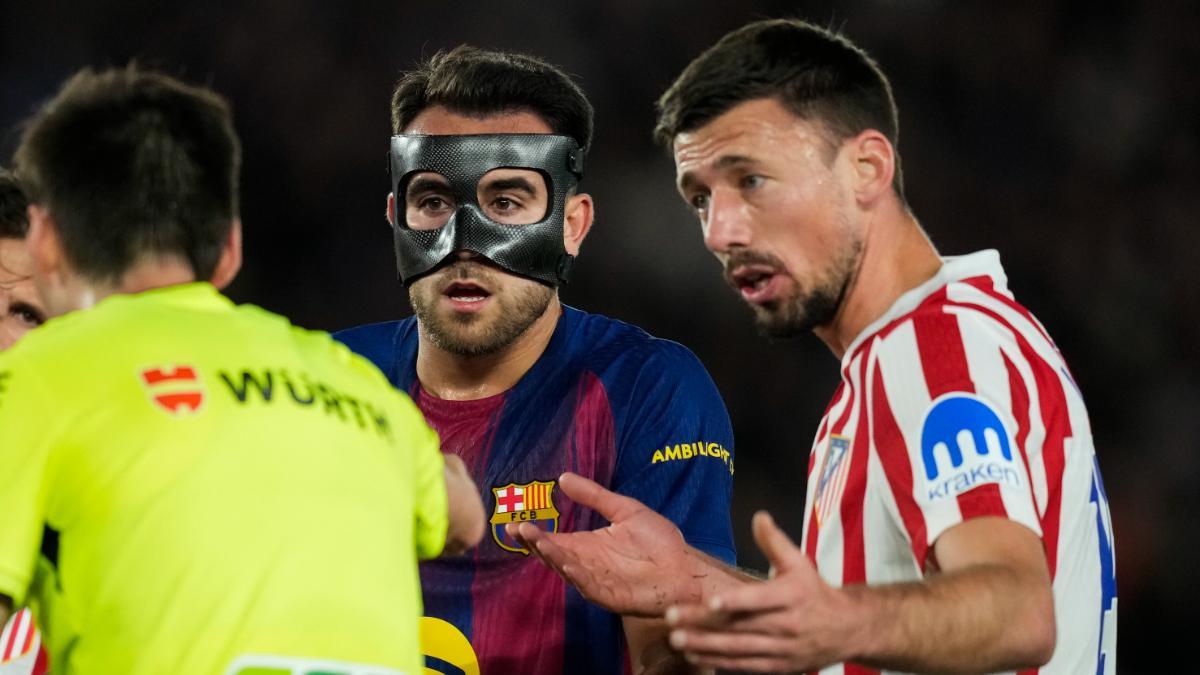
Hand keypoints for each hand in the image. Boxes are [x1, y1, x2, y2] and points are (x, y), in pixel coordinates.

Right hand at [506, 472, 711, 616]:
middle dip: (533, 542)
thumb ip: (594, 495)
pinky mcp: (607, 595)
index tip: (512, 523)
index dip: (532, 533)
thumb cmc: (659, 541)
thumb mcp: (624, 509)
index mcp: (586, 544)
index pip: (552, 539)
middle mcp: (585, 563)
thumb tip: (563, 476)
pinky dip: (572, 572)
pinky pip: (585, 583)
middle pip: (551, 554)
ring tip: (535, 539)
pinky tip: (563, 559)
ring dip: (549, 554)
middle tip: (516, 528)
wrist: (685, 568)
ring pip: (564, 568)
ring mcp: (594, 580)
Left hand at [664, 511, 858, 671]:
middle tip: (673, 619)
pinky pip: (744, 666)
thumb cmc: (815, 592)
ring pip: (738, 649)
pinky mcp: (778, 666)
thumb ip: (774, 542)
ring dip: (705, 646)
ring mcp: (781, 649)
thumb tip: (758, 516)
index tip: (712, 601)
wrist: (847, 630)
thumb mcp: (800, 563)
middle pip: (740, 626)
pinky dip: (719, 663)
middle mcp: (786, 624)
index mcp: (791, 595)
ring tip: (677, 640)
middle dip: (704, 624)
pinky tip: (695, 657)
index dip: (737, 602)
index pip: (760, 600)